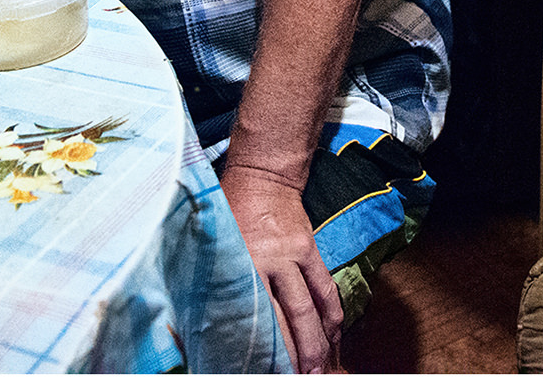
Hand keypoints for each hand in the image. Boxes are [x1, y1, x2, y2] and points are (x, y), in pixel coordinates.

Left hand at [220, 162, 341, 372]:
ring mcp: (293, 255)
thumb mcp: (211, 240)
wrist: (262, 174)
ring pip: (309, 307)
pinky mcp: (310, 249)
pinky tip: (334, 335)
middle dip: (295, 353)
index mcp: (240, 261)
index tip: (258, 369)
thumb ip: (217, 277)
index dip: (259, 345)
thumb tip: (208, 319)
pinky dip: (332, 314)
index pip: (253, 313)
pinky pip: (325, 287)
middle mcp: (268, 260)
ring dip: (317, 342)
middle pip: (287, 317)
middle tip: (299, 379)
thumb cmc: (227, 208)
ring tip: (319, 370)